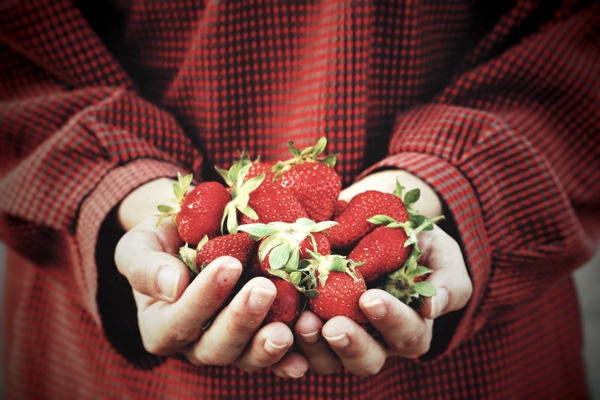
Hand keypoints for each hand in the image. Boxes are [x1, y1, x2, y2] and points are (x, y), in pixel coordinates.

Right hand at [114, 179, 309, 377]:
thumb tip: (172, 285)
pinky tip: (305, 356)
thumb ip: (146, 266)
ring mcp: (231, 345)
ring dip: (268, 346)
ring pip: (247, 358)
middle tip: (264, 289)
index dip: (203, 298)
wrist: (193, 236)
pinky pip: (275, 358)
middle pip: (216, 347)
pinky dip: (291, 359)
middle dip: (241, 320)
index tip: (228, 264)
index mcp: (161, 326)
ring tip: (288, 328)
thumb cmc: (163, 240)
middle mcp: (195, 344)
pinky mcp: (258, 339)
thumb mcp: (141, 245)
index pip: (178, 321)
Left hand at [293, 170, 472, 374]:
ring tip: (301, 321)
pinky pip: (294, 347)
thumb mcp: (439, 254)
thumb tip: (433, 307)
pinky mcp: (308, 328)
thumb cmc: (413, 242)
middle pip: (366, 360)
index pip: (407, 334)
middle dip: (350, 344)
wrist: (372, 224)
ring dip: (313, 346)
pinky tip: (273, 328)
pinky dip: (284, 343)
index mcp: (409, 328)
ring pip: (327, 360)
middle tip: (332, 325)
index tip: (370, 298)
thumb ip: (447, 280)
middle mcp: (375, 341)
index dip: (390, 320)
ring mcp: (339, 338)